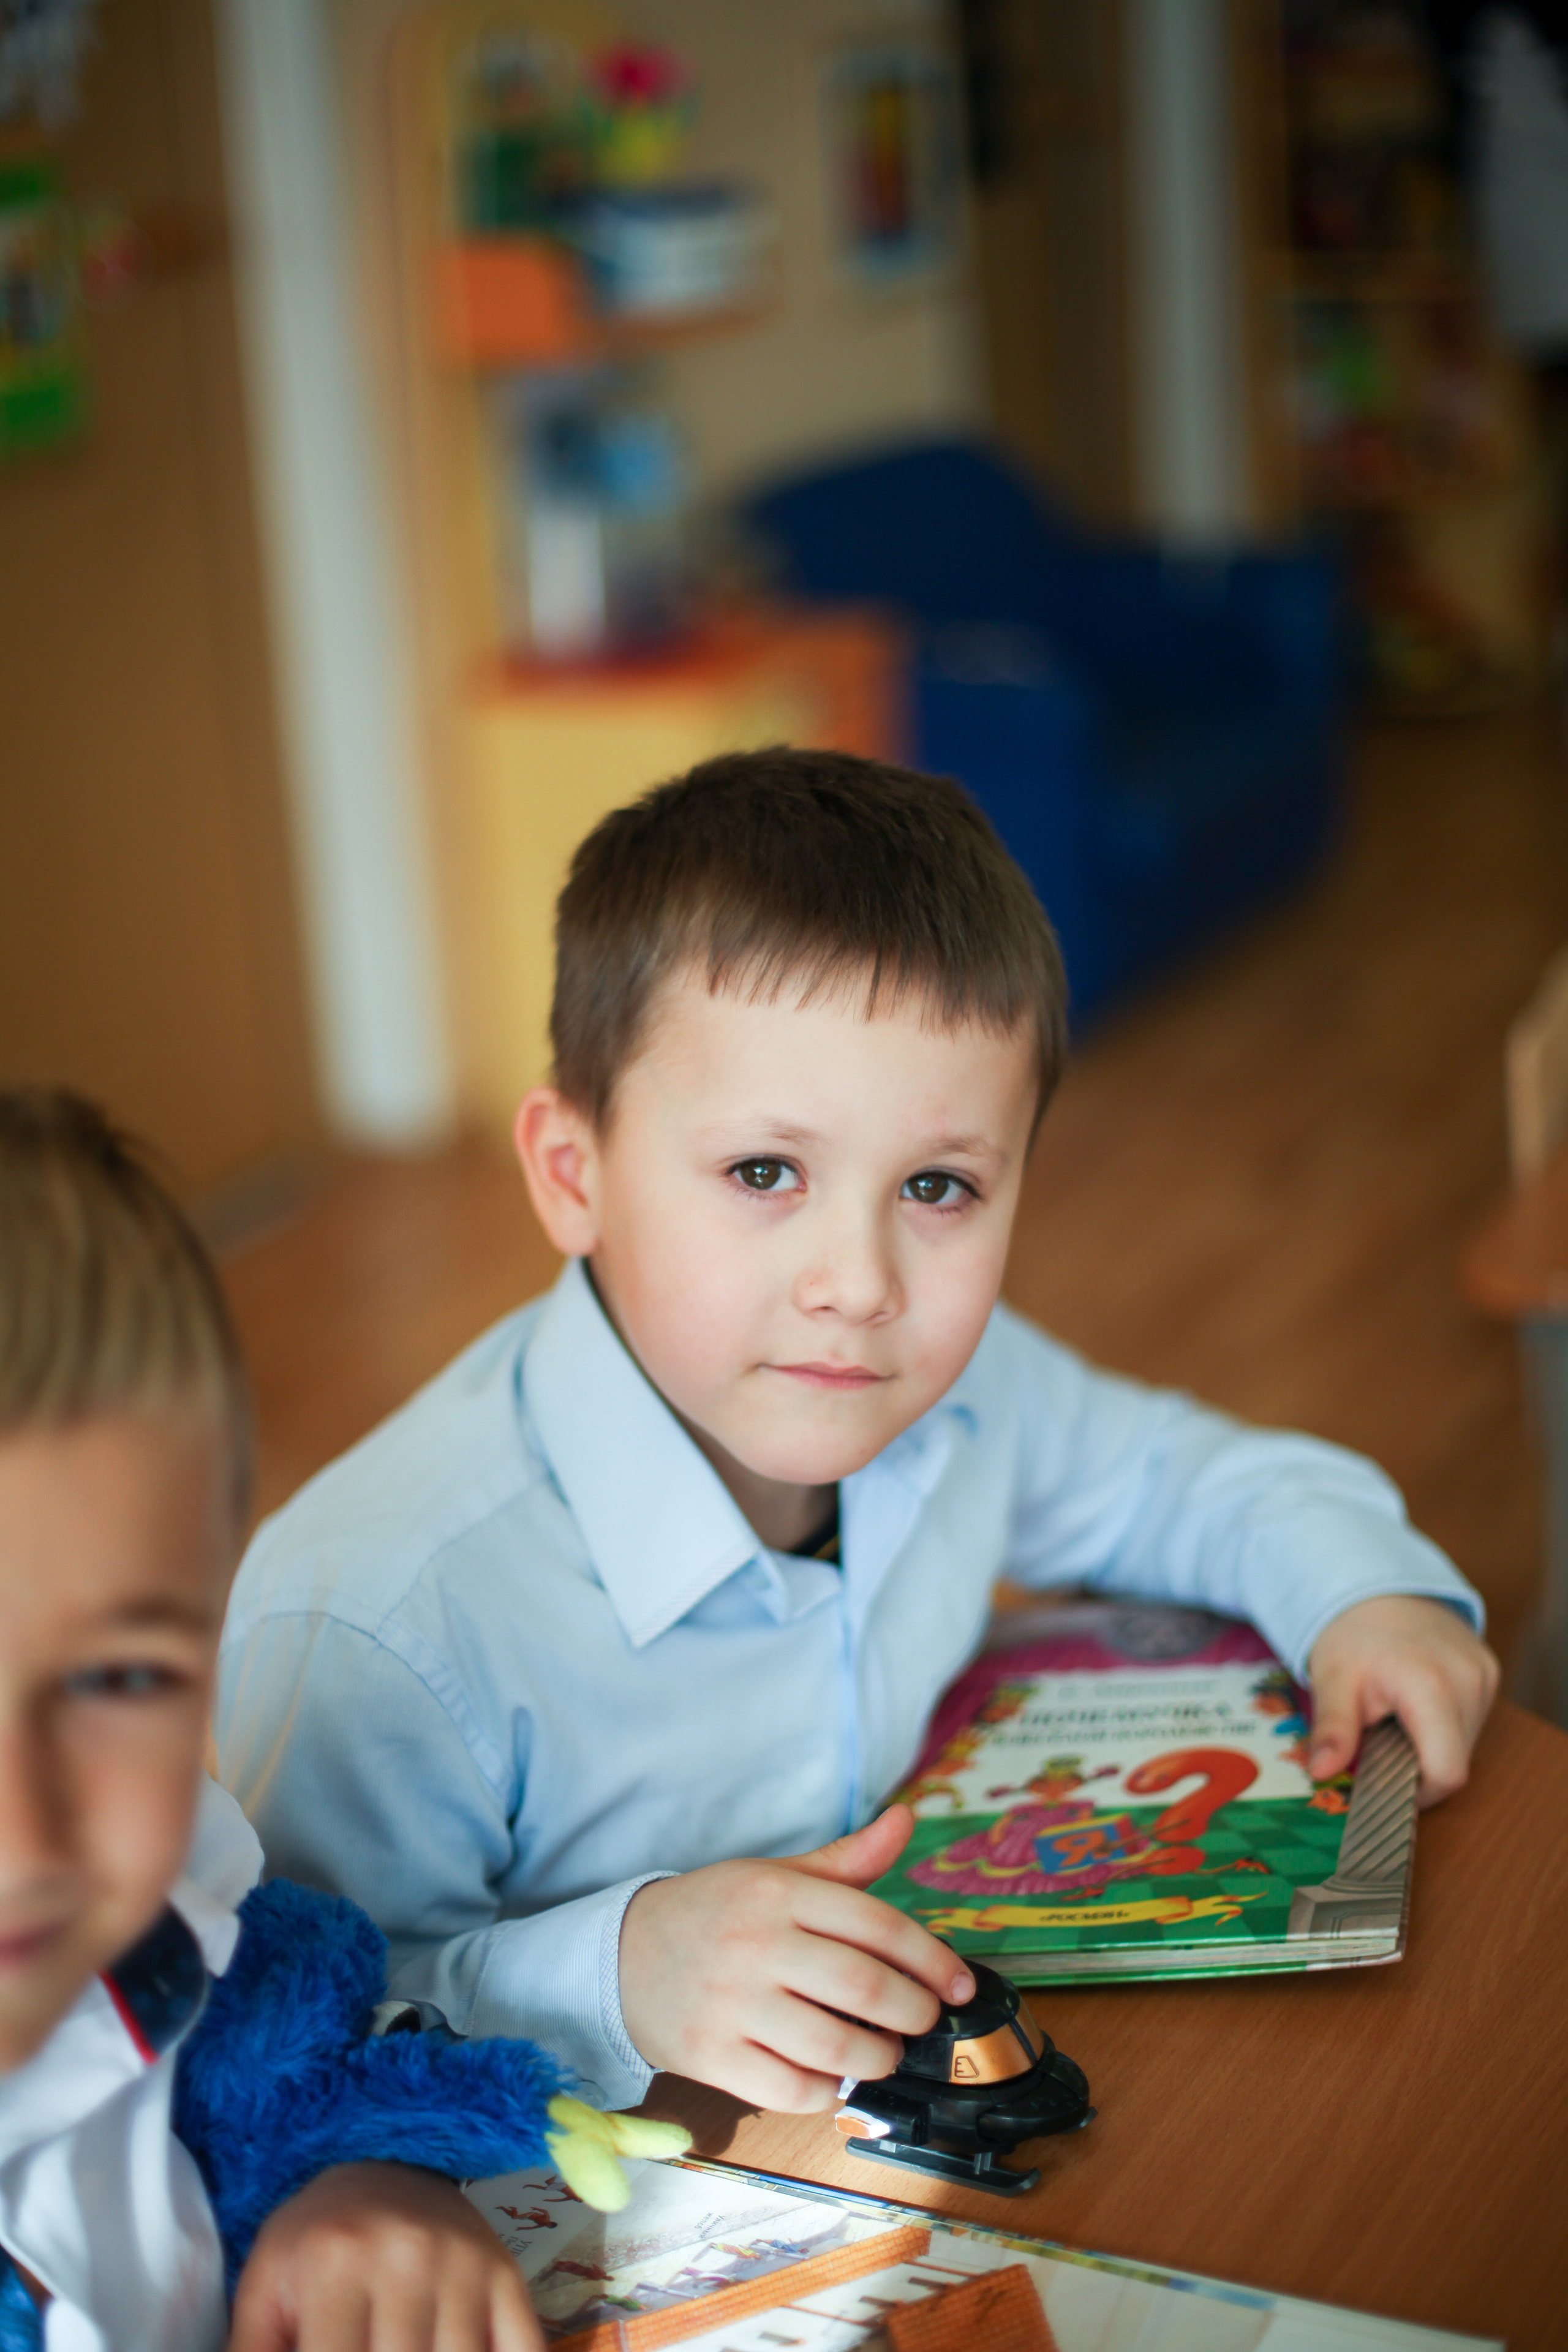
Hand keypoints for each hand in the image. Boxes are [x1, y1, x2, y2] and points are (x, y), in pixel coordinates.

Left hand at [229, 2162, 540, 2351]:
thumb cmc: (314, 2239)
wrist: (383, 2162)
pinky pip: (520, 2348)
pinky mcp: (506, 2271)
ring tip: (402, 2350)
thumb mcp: (264, 2290)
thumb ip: (252, 2351)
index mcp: (337, 2263)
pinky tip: (455, 2350)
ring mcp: (465, 2265)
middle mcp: (408, 2257)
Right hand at [618, 1804, 973, 2111]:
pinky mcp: (710, 2056)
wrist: (622, 1955)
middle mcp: (756, 1944)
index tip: (960, 1986)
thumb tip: (905, 1821)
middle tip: (923, 2020)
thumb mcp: (775, 1876)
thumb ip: (845, 1861)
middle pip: (863, 1987)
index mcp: (777, 1892)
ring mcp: (731, 2004)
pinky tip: (832, 2075)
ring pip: (833, 2045)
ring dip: (877, 2058)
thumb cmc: (716, 1914)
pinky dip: (826, 2090)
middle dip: (913, 2012)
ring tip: (884, 2052)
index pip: (877, 1924)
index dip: (932, 1960)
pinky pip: (790, 2089)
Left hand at [1307, 1595, 1499, 1806]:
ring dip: (1433, 1744)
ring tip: (1399, 1718)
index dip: (1418, 1791)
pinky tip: (1417, 1703)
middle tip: (1384, 1743)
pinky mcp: (1490, 1670)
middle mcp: (1468, 1680)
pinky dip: (1446, 1723)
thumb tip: (1321, 1771)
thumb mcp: (1332, 1681)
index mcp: (1431, 1686)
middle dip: (1419, 1765)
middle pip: (1457, 1760)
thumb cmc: (1351, 1635)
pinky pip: (1473, 1718)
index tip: (1387, 1782)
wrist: (1374, 1585)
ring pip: (1467, 1743)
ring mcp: (1484, 1674)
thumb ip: (1333, 1730)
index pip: (1446, 1772)